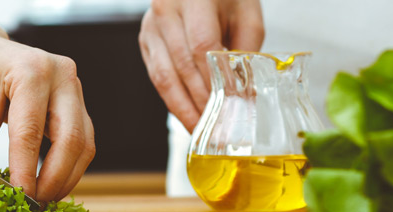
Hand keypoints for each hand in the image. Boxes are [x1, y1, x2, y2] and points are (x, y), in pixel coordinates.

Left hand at [0, 34, 95, 202]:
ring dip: (65, 177)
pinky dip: (67, 166)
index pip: (31, 133)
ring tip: (41, 200)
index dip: (25, 173)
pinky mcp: (74, 100)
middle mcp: (61, 75)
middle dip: (53, 180)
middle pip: (72, 140)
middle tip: (33, 205)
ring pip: (84, 144)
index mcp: (31, 71)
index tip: (17, 200)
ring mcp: (73, 86)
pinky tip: (49, 184)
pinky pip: (81, 140)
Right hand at [139, 0, 263, 131]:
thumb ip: (246, 52)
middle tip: (216, 128)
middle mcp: (166, 10)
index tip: (228, 105)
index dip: (214, 80)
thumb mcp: (247, 15)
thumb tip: (246, 95)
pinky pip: (156, 75)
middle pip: (182, 66)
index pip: (202, 46)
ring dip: (182, 107)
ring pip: (163, 76)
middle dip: (199, 101)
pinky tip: (186, 113)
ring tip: (199, 129)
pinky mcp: (145, 39)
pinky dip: (171, 98)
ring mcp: (151, 26)